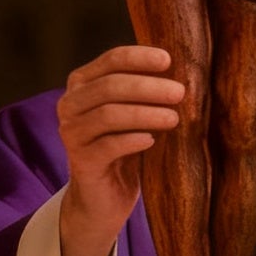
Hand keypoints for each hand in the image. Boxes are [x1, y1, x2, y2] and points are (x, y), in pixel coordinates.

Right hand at [56, 45, 182, 255]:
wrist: (103, 198)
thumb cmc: (124, 148)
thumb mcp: (133, 114)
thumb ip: (145, 91)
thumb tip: (185, 70)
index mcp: (82, 84)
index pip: (111, 60)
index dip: (140, 57)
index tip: (169, 60)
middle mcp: (70, 104)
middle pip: (109, 86)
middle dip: (148, 87)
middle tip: (180, 92)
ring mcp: (71, 133)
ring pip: (108, 114)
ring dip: (145, 113)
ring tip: (173, 118)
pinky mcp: (80, 161)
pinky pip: (107, 146)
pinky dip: (132, 140)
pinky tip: (152, 141)